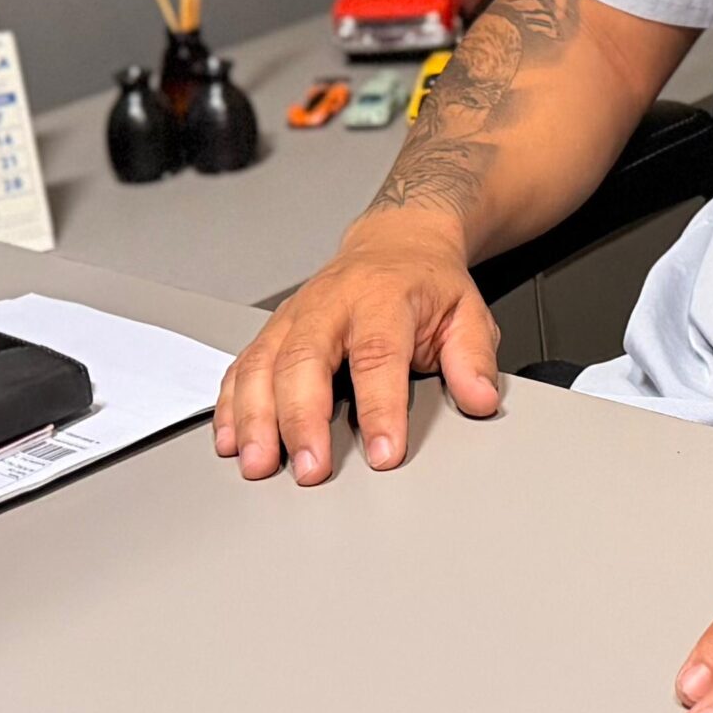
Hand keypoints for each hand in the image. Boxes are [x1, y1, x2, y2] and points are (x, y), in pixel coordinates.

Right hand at [211, 229, 500, 482]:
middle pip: (304, 359)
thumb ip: (474, 357)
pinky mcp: (274, 329)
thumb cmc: (427, 284)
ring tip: (258, 464)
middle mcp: (331, 303)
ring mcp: (295, 315)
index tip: (383, 454)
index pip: (377, 354)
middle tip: (309, 470)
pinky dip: (231, 404)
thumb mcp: (467, 311)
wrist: (396, 242)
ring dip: (255, 417)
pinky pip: (242, 365)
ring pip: (262, 363)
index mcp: (383, 297)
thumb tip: (481, 399)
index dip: (379, 408)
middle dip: (301, 419)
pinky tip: (231, 439)